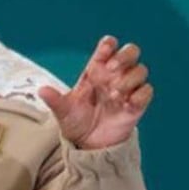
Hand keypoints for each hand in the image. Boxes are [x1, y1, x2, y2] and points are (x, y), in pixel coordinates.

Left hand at [37, 35, 152, 149]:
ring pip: (141, 70)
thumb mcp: (63, 111)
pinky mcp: (137, 105)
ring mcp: (128, 89)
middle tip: (111, 69)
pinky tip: (126, 104)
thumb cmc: (76, 121)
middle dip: (124, 56)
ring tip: (114, 94)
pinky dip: (140, 95)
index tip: (103, 52)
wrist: (88, 144)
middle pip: (131, 51)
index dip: (108, 45)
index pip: (107, 47)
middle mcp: (114, 76)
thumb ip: (55, 100)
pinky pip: (147, 91)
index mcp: (96, 70)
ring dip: (129, 79)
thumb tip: (41, 91)